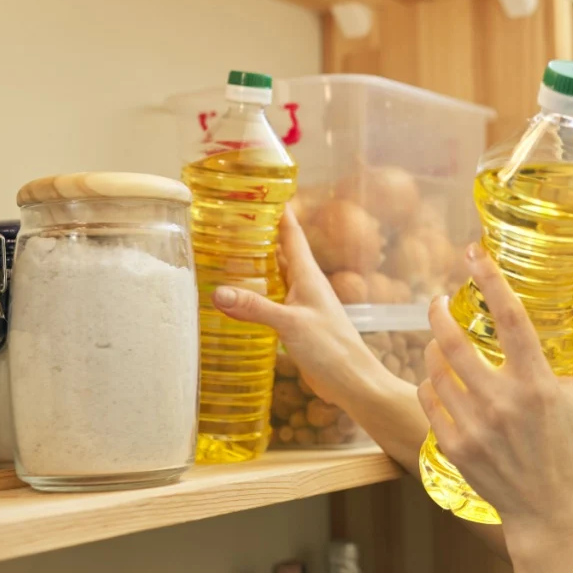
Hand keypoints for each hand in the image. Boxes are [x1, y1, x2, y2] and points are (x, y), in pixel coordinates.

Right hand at [211, 207, 387, 405]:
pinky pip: (272, 299)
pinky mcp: (295, 324)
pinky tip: (237, 297)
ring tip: (224, 250)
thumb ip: (256, 307)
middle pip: (279, 251)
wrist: (353, 382)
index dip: (278, 211)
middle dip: (258, 234)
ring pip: (274, 275)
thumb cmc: (332, 349)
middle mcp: (305, 284)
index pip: (291, 233)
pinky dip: (254, 293)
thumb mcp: (291, 325)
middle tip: (228, 217)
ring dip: (254, 263)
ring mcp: (301, 304)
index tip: (260, 189)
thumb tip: (219, 292)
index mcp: (308, 275)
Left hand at [418, 244, 572, 553]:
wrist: (549, 510)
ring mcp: (475, 426)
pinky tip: (436, 377)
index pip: (510, 318)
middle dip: (438, 313)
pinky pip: (430, 402)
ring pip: (436, 370)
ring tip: (438, 340)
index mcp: (538, 384)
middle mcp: (503, 402)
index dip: (490, 279)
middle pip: (455, 342)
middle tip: (436, 301)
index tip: (473, 253)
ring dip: (432, 346)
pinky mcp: (456, 448)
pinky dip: (429, 383)